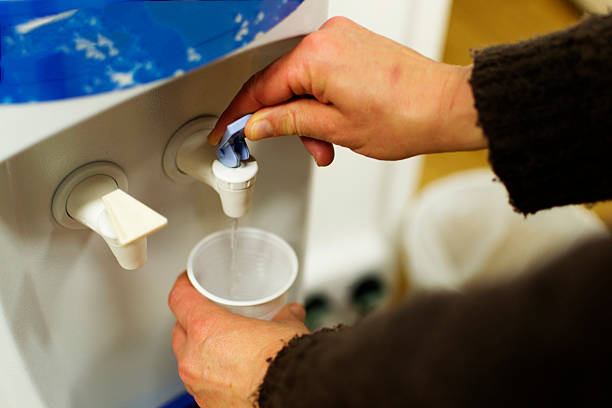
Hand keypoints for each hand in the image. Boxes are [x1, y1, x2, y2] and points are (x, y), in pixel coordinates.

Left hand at [168, 272, 309, 406]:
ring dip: (199, 351)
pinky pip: (200, 384)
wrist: (290, 395)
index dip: (184, 286)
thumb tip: (290, 313)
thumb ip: (284, 317)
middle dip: (191, 322)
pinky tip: (230, 373)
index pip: (179, 298)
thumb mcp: (286, 328)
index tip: (189, 282)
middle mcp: (194, 357)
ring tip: (222, 348)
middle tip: (211, 316)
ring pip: (187, 360)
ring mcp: (197, 384)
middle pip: (179, 330)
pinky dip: (210, 376)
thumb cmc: (282, 364)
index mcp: (207, 328)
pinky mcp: (206, 405)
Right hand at [209, 17, 485, 165]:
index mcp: (316, 56)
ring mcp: (342, 39)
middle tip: (304, 148)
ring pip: (303, 82)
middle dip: (287, 121)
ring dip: (308, 116)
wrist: (446, 107)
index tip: (225, 132)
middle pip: (282, 84)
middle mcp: (327, 38)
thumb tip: (256, 124)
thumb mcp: (335, 129)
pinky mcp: (354, 45)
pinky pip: (322, 73)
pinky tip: (335, 123)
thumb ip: (287, 123)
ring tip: (329, 143)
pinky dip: (322, 101)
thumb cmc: (405, 116)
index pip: (260, 88)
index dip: (239, 115)